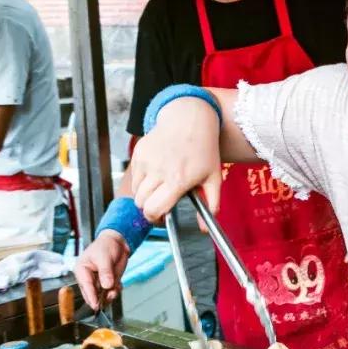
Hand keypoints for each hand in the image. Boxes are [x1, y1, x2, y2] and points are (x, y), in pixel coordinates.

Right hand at [74, 230, 129, 309]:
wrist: (118, 242)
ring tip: (116, 287)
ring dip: (110, 294)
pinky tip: (118, 284)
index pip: (85, 285)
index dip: (91, 296)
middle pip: (92, 293)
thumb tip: (106, 286)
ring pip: (102, 295)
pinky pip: (111, 291)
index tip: (95, 305)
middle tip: (109, 296)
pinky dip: (116, 290)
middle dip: (101, 297)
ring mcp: (98, 281)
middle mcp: (88, 277)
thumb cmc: (106, 245)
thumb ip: (105, 272)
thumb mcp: (104, 257)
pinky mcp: (108, 282)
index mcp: (82, 269)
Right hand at [130, 97, 222, 221]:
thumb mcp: (214, 178)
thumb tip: (204, 229)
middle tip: (161, 203)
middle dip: (149, 208)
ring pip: (136, 191)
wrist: (189, 119)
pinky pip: (134, 176)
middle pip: (141, 204)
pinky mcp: (138, 153)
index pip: (154, 210)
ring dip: (145, 195)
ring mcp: (146, 161)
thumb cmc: (204, 149)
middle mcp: (158, 171)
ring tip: (160, 187)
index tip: (162, 216)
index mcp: (177, 180)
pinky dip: (142, 181)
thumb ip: (211, 205)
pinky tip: (156, 173)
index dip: (156, 218)